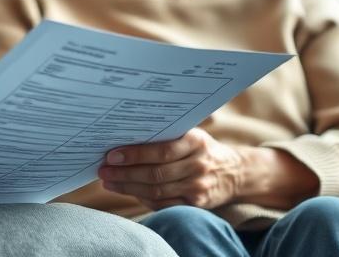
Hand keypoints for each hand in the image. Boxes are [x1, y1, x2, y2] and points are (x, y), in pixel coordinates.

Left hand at [98, 128, 245, 209]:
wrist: (235, 172)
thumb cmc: (201, 148)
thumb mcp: (190, 134)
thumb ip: (164, 134)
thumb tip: (124, 136)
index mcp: (195, 142)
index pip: (161, 150)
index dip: (135, 154)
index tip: (111, 155)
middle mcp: (198, 165)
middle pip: (156, 174)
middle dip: (125, 173)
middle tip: (103, 171)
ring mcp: (198, 187)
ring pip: (157, 191)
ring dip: (129, 187)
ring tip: (109, 182)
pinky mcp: (196, 204)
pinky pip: (165, 204)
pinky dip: (143, 199)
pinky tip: (127, 191)